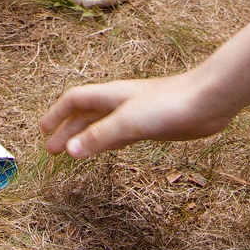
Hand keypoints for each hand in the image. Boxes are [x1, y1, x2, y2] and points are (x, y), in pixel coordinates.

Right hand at [38, 67, 234, 158]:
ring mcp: (137, 113)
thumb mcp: (128, 122)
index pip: (74, 100)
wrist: (207, 100)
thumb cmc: (169, 104)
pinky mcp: (152, 125)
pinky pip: (120, 134)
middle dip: (67, 130)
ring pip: (102, 125)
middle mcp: (121, 102)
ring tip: (72, 152)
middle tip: (51, 150)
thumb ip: (99, 136)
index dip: (56, 114)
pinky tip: (108, 148)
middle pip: (86, 114)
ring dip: (85, 137)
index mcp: (111, 96)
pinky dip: (107, 141)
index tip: (42, 131)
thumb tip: (69, 151)